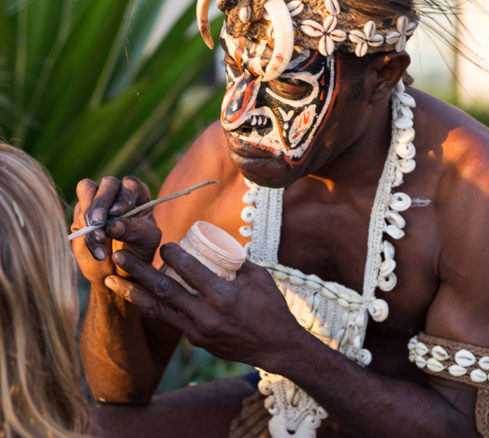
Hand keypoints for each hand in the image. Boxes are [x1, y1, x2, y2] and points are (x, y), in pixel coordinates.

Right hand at [72, 176, 161, 286]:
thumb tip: (113, 224)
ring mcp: (97, 201)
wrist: (118, 271)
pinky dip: (87, 233)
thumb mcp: (145, 241)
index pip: (131, 184)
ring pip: (87, 192)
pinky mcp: (81, 215)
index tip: (117, 212)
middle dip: (102, 202)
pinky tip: (98, 251)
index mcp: (138, 194)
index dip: (124, 195)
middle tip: (99, 222)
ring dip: (90, 215)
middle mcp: (118, 193)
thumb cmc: (139, 251)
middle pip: (108, 184)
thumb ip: (133, 230)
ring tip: (100, 239)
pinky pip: (79, 216)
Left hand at [104, 243, 303, 369]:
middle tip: (118, 256)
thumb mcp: (258, 277)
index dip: (172, 254)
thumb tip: (217, 242)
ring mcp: (199, 331)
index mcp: (223, 296)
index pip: (190, 270)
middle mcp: (206, 315)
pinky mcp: (196, 341)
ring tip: (112, 281)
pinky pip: (170, 320)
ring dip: (134, 293)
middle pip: (165, 289)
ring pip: (159, 309)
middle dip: (138, 272)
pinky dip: (153, 307)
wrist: (276, 347)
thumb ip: (235, 259)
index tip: (163, 244)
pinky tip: (139, 297)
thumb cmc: (271, 307)